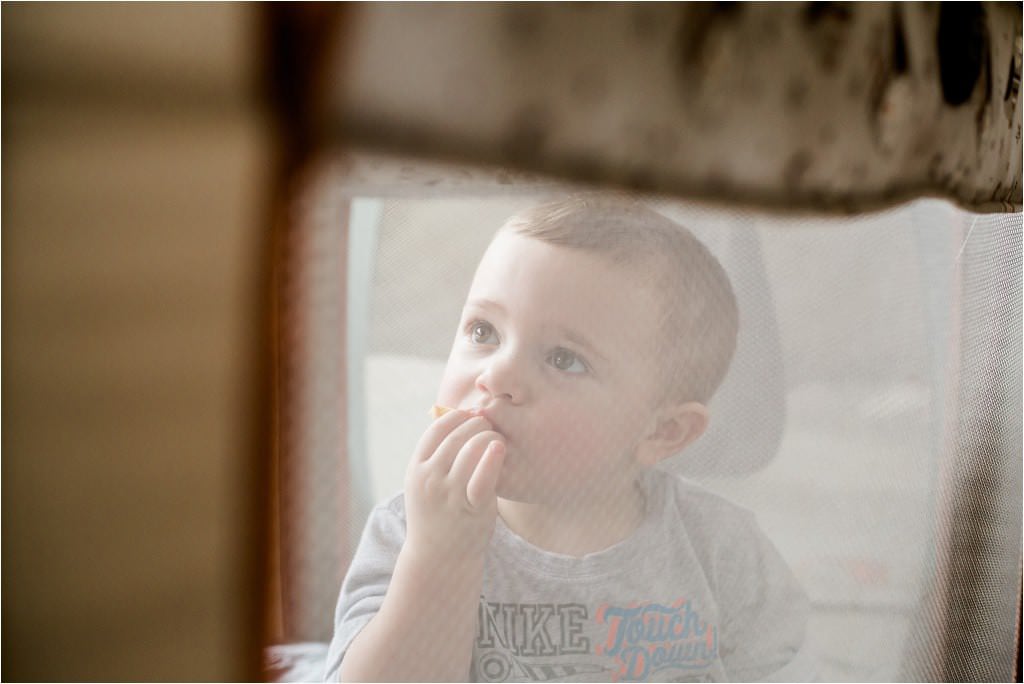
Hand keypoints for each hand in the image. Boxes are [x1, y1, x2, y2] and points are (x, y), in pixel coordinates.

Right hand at [403, 409, 505, 562]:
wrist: (439, 559)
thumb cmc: (437, 514)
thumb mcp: (424, 484)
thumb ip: (434, 456)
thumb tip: (451, 417)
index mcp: (416, 469)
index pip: (436, 429)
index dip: (457, 416)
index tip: (472, 415)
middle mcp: (429, 479)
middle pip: (456, 436)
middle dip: (477, 424)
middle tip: (491, 425)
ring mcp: (449, 494)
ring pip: (470, 450)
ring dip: (488, 437)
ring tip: (498, 440)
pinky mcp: (470, 508)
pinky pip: (482, 477)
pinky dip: (492, 459)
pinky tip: (500, 448)